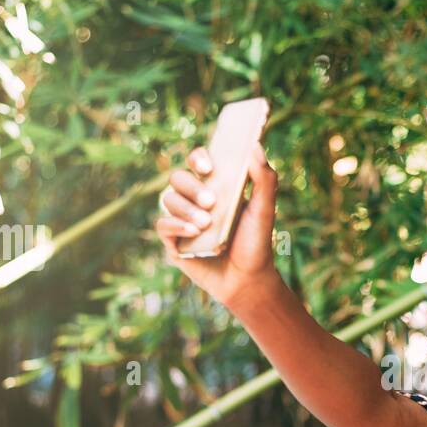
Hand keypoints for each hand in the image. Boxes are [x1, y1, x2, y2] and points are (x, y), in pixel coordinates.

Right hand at [155, 140, 279, 309]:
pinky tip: (193, 232)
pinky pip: (162, 225)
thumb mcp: (264, 210)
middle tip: (211, 202)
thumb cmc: (256, 243)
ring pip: (168, 199)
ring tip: (206, 224)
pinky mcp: (173, 242)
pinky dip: (175, 225)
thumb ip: (264, 179)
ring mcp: (182, 220)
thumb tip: (256, 146)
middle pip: (178, 178)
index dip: (198, 158)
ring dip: (186, 209)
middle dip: (192, 187)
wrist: (248, 280)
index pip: (198, 161)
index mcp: (215, 186)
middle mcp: (195, 199)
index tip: (209, 168)